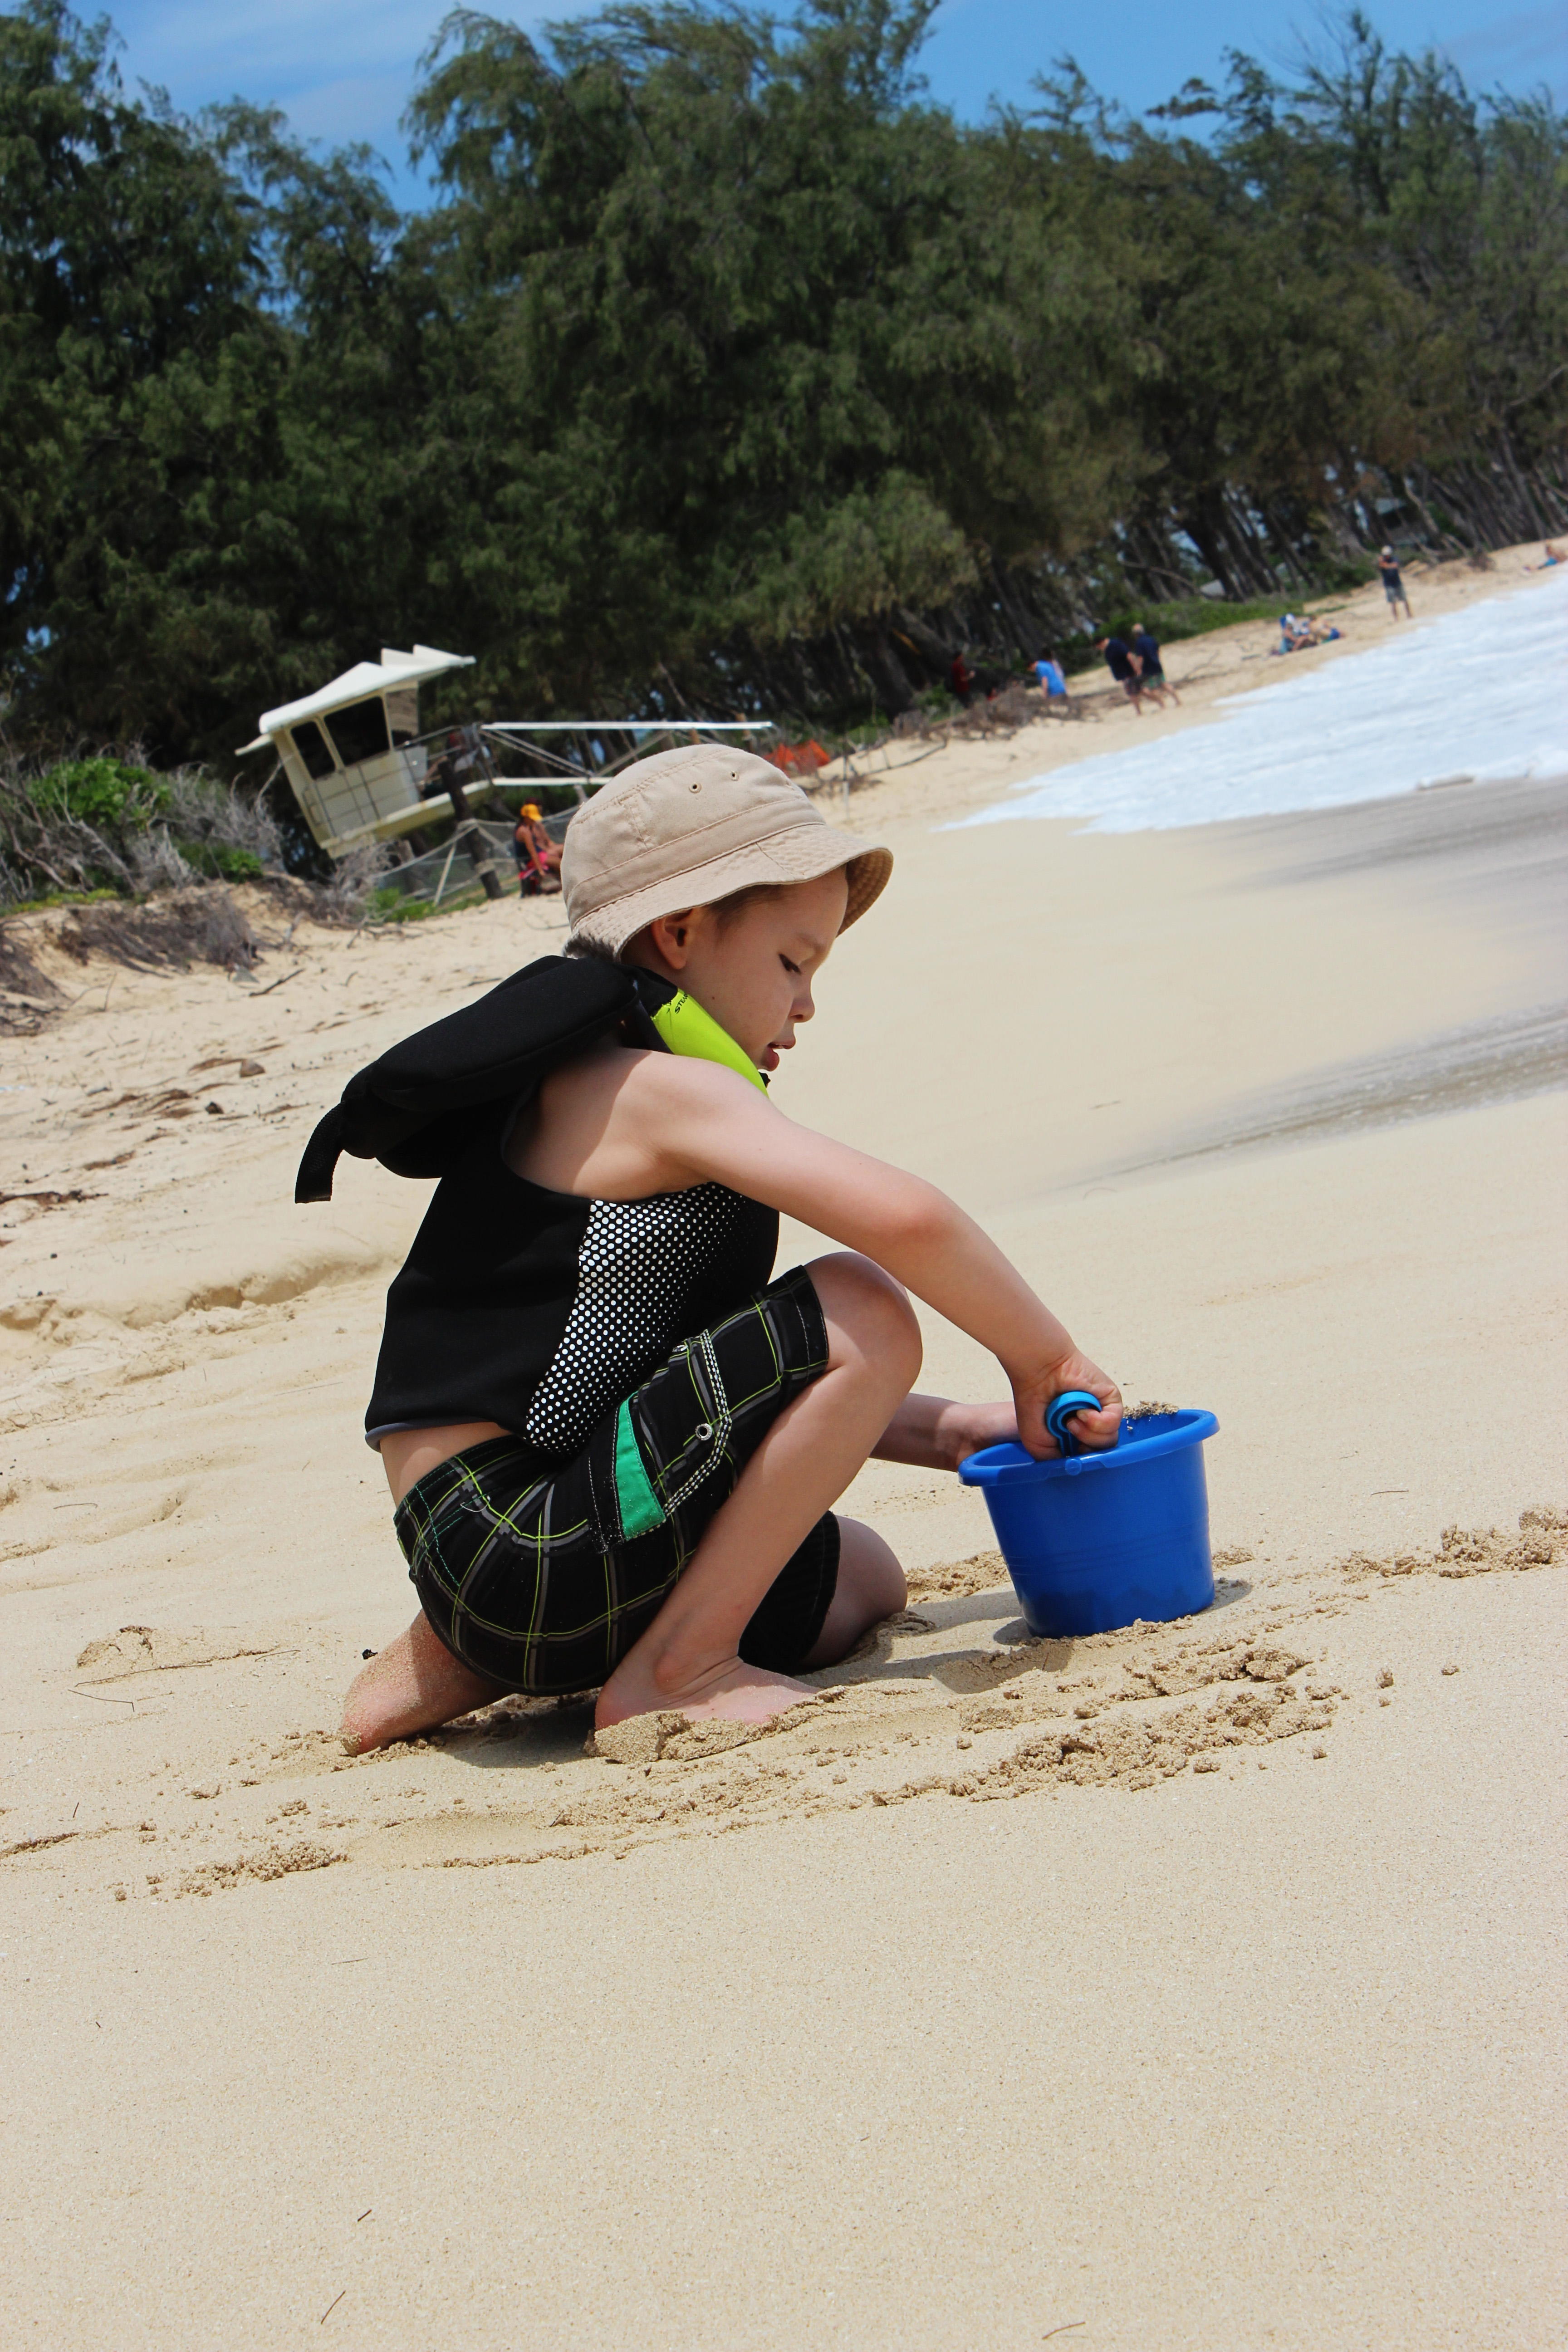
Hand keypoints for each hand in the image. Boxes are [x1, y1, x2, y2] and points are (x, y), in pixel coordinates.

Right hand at [1008, 1353, 1122, 1459]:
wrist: (1037, 1373)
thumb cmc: (1033, 1404)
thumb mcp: (1039, 1445)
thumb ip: (1058, 1461)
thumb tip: (1077, 1466)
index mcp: (1076, 1434)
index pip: (1090, 1457)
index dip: (1081, 1459)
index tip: (1068, 1455)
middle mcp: (1092, 1424)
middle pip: (1102, 1451)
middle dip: (1085, 1448)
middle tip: (1068, 1432)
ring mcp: (1103, 1411)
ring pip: (1110, 1439)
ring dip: (1089, 1434)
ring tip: (1072, 1420)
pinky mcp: (1111, 1399)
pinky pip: (1114, 1422)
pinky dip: (1097, 1422)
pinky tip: (1083, 1412)